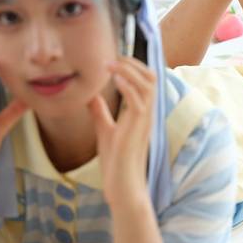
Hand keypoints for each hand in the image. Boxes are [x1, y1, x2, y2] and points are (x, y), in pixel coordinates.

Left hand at [87, 56, 156, 208]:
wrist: (123, 186)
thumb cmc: (116, 161)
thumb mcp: (104, 130)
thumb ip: (100, 112)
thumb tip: (90, 95)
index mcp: (141, 112)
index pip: (146, 80)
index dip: (133, 65)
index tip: (114, 58)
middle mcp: (147, 112)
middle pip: (151, 76)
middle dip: (133, 62)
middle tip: (113, 57)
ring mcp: (145, 120)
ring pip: (147, 84)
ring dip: (129, 70)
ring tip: (110, 64)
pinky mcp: (138, 128)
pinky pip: (139, 100)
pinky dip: (128, 85)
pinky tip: (114, 78)